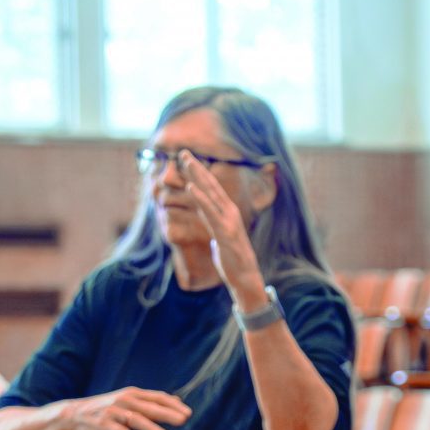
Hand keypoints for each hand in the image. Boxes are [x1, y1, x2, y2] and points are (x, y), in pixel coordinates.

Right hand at [62, 387, 191, 429]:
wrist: (75, 414)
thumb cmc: (108, 409)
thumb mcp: (130, 401)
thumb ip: (152, 402)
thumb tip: (176, 400)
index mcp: (133, 394)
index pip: (157, 397)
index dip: (173, 405)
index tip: (188, 413)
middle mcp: (124, 400)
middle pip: (149, 407)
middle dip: (167, 414)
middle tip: (183, 421)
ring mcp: (113, 412)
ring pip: (135, 419)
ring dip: (151, 428)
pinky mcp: (103, 424)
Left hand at [178, 151, 263, 304]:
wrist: (246, 278)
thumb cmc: (233, 258)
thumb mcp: (219, 234)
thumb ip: (212, 220)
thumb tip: (205, 211)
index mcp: (227, 212)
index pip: (211, 188)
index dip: (199, 172)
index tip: (186, 159)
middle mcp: (229, 212)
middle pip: (211, 185)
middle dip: (196, 167)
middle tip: (183, 151)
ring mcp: (228, 221)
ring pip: (211, 193)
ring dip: (198, 176)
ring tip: (186, 161)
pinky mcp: (225, 232)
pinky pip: (211, 212)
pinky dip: (201, 199)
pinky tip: (191, 187)